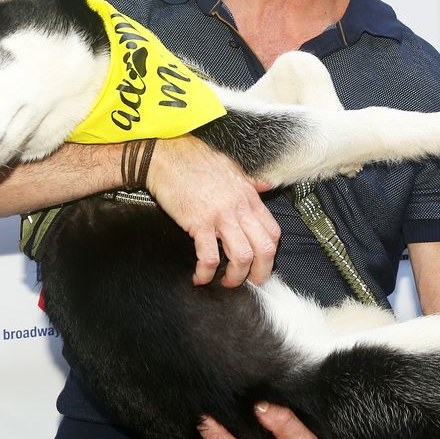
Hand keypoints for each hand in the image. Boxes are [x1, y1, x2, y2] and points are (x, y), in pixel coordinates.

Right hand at [144, 136, 279, 285]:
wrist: (166, 157)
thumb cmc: (195, 161)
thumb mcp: (231, 168)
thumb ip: (251, 182)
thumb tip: (266, 186)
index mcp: (249, 196)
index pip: (273, 231)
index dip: (270, 253)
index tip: (261, 263)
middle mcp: (239, 207)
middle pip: (264, 249)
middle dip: (259, 273)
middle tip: (249, 281)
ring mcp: (220, 216)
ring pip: (242, 257)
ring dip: (235, 277)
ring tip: (224, 282)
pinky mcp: (199, 223)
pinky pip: (209, 257)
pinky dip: (206, 273)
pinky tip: (200, 277)